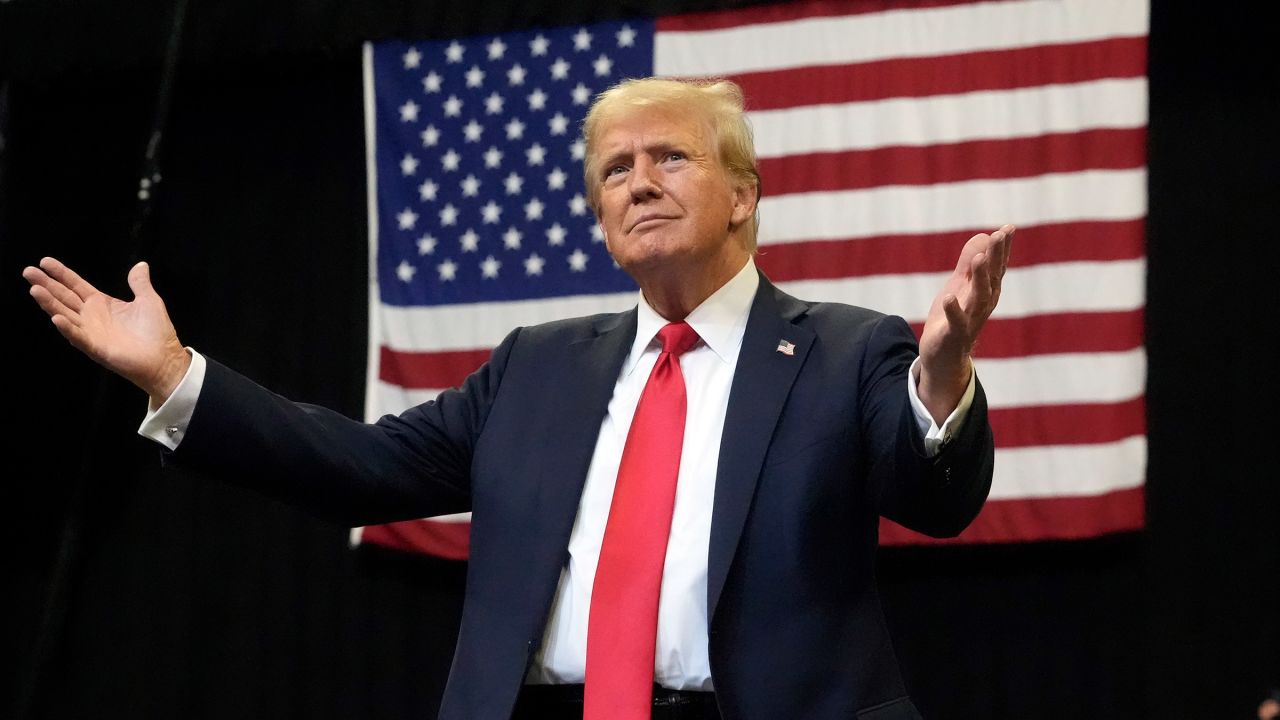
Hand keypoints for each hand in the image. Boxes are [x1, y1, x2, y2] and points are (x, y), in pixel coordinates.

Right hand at [23, 257, 190, 402]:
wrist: (165, 359)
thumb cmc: (157, 332)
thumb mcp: (149, 300)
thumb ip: (140, 283)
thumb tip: (141, 264)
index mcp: (102, 304)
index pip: (76, 285)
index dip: (61, 274)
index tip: (44, 261)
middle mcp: (91, 317)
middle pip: (63, 297)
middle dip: (46, 284)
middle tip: (28, 271)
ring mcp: (91, 332)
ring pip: (64, 314)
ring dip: (49, 303)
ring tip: (35, 289)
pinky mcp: (96, 347)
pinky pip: (78, 337)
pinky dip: (67, 328)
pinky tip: (56, 318)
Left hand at [916, 224, 1013, 422]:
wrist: (943, 356)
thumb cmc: (954, 317)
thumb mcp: (960, 285)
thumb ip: (970, 262)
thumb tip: (984, 235)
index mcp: (986, 291)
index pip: (997, 266)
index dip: (1003, 248)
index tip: (1008, 228)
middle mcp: (983, 305)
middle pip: (992, 278)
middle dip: (996, 257)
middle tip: (999, 235)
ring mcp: (970, 320)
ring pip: (978, 297)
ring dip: (980, 278)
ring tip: (979, 259)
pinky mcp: (954, 334)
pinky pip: (955, 322)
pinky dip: (953, 310)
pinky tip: (948, 297)